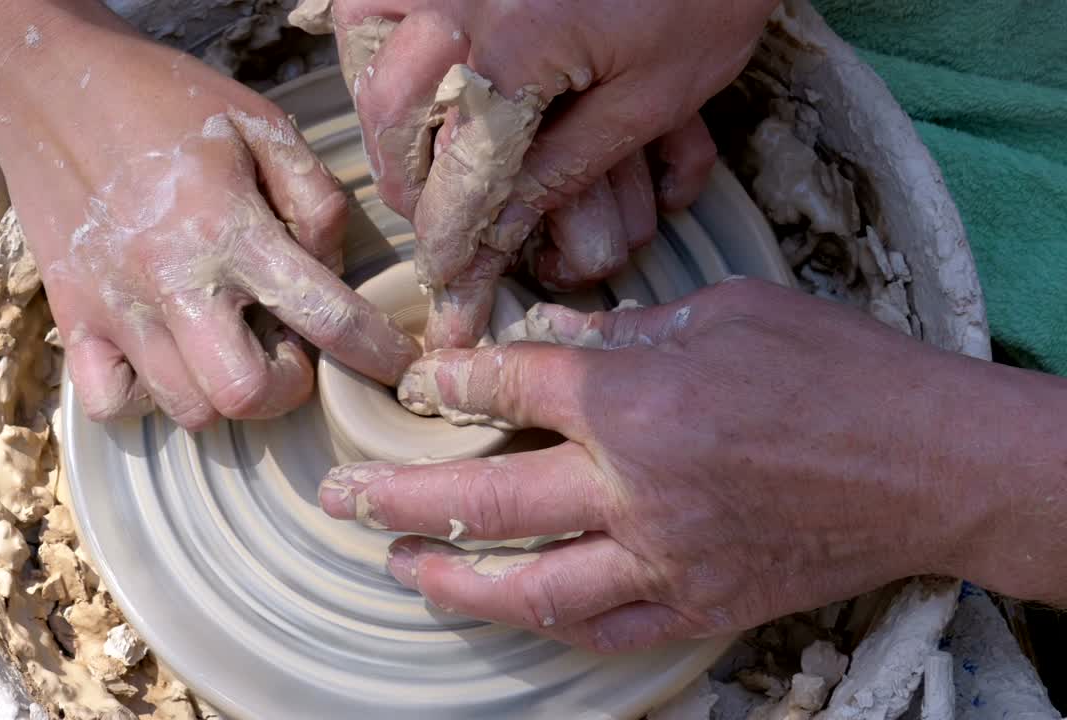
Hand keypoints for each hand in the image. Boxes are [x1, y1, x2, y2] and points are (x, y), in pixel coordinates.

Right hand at [0, 5, 418, 426]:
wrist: (46, 79)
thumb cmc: (163, 97)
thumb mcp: (259, 123)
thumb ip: (314, 196)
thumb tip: (332, 265)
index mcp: (228, 227)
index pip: (323, 315)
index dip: (374, 351)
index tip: (398, 365)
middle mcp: (172, 281)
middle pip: (245, 395)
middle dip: (286, 388)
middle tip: (287, 349)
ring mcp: (117, 309)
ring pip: (185, 408)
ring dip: (223, 391)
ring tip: (228, 343)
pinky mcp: (71, 318)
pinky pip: (112, 404)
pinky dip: (146, 397)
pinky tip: (166, 356)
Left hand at [317, 278, 1003, 651]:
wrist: (930, 463)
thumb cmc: (836, 368)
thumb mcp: (724, 311)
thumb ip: (624, 330)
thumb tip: (549, 338)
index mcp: (633, 400)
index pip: (504, 390)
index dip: (448, 381)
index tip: (419, 380)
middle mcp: (633, 488)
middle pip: (482, 499)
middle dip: (398, 494)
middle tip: (341, 495)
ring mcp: (663, 559)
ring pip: (528, 587)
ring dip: (450, 578)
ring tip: (399, 564)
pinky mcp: (698, 606)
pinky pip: (603, 630)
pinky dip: (546, 621)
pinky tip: (504, 607)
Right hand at [319, 0, 777, 347]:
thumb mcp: (654, 96)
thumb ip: (570, 166)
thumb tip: (504, 229)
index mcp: (515, 45)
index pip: (457, 173)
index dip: (448, 238)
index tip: (445, 275)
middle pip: (392, 115)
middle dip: (408, 181)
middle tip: (435, 217)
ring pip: (364, 45)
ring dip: (384, 108)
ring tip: (415, 148)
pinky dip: (379, 36)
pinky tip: (411, 67)